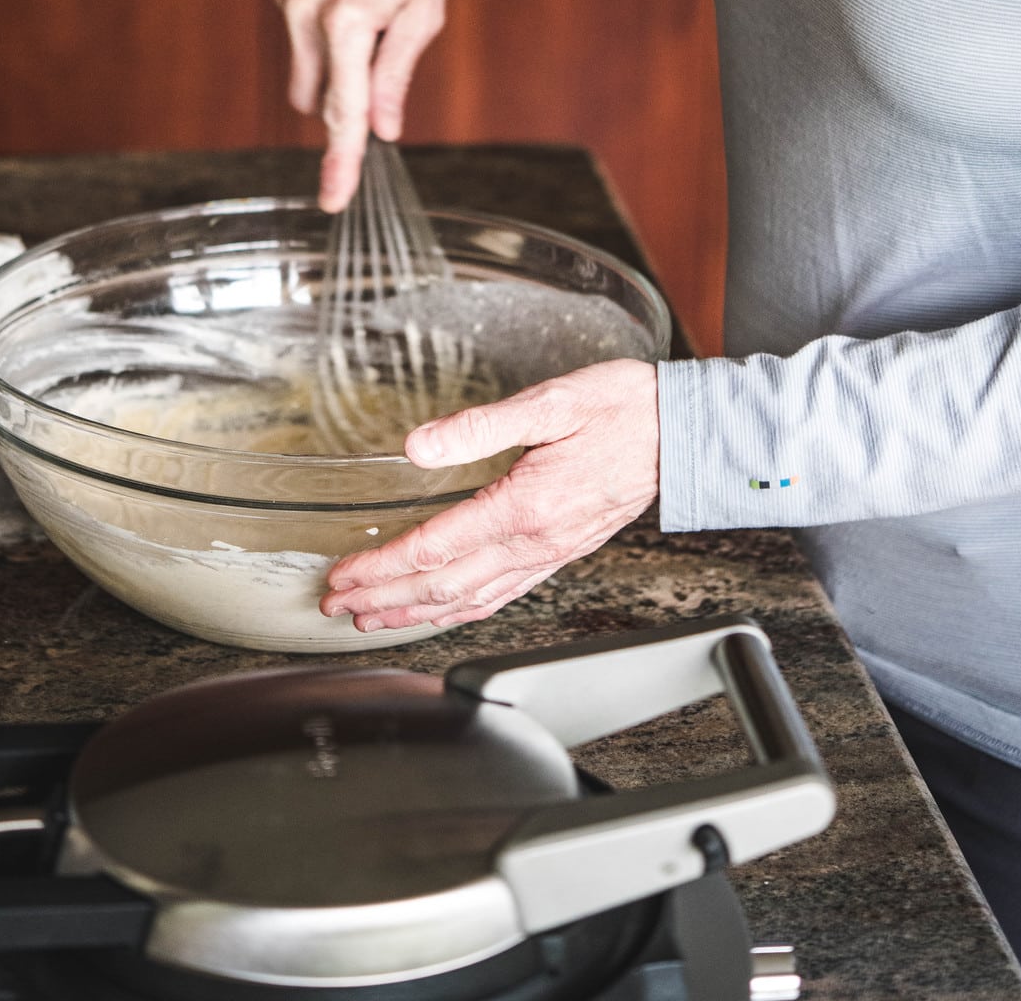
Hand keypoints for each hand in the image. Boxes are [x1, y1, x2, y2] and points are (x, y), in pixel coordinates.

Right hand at [269, 0, 451, 210]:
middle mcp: (305, 9)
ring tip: (367, 17)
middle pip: (312, 99)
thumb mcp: (423, 15)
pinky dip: (319, 28)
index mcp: (348, 21)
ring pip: (301, 66)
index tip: (333, 200)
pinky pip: (294, 28)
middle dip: (342, 100)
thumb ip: (395, 75)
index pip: (342, 110)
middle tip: (379, 64)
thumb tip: (381, 129)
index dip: (341, 161)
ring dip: (331, 62)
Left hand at [321, 360, 659, 630]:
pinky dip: (464, 611)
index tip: (343, 574)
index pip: (434, 551)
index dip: (382, 567)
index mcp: (525, 507)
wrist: (683, 431)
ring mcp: (550, 553)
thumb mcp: (550, 402)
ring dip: (417, 614)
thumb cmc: (624, 409)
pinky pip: (504, 594)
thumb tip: (418, 446)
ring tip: (374, 619)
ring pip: (471, 601)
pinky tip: (445, 611)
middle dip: (385, 600)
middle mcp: (535, 542)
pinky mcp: (562, 551)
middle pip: (444, 588)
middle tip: (337, 605)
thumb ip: (480, 427)